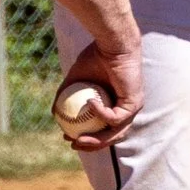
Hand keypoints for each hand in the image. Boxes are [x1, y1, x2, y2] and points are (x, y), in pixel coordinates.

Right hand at [57, 35, 142, 152]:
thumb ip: (66, 95)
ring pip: (115, 132)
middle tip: (73, 143)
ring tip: (78, 139)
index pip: (102, 129)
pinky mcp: (134, 104)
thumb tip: (54, 113)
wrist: (111, 44)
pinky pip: (114, 116)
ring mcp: (132, 108)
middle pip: (110, 136)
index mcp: (114, 105)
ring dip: (97, 140)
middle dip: (92, 145)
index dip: (86, 138)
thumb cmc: (95, 56)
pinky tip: (88, 103)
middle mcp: (126, 109)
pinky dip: (100, 112)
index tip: (68, 137)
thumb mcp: (75, 79)